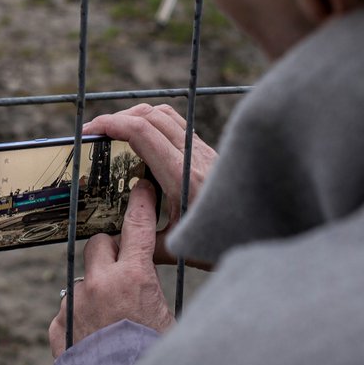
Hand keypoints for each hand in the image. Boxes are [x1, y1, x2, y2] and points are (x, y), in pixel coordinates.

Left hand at [49, 180, 174, 356]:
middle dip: (111, 249)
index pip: (138, 226)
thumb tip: (157, 285)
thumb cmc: (153, 360)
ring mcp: (75, 304)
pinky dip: (80, 316)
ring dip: (95, 287)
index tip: (141, 187)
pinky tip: (95, 334)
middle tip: (124, 266)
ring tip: (111, 314)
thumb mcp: (169, 321)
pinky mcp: (59, 325)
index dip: (140, 202)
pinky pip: (68, 309)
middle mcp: (100, 284)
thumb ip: (156, 293)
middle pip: (100, 244)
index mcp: (134, 278)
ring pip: (82, 278)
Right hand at [83, 104, 216, 265]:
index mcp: (182, 176)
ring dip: (136, 116)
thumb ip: (141, 241)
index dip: (111, 125)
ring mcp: (205, 151)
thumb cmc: (224, 245)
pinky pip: (177, 125)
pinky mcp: (210, 153)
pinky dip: (154, 123)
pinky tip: (145, 141)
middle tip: (96, 132)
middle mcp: (194, 156)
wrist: (273, 237)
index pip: (141, 132)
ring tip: (117, 132)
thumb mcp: (177, 249)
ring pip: (165, 115)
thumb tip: (110, 243)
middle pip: (149, 116)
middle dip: (117, 117)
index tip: (90, 130)